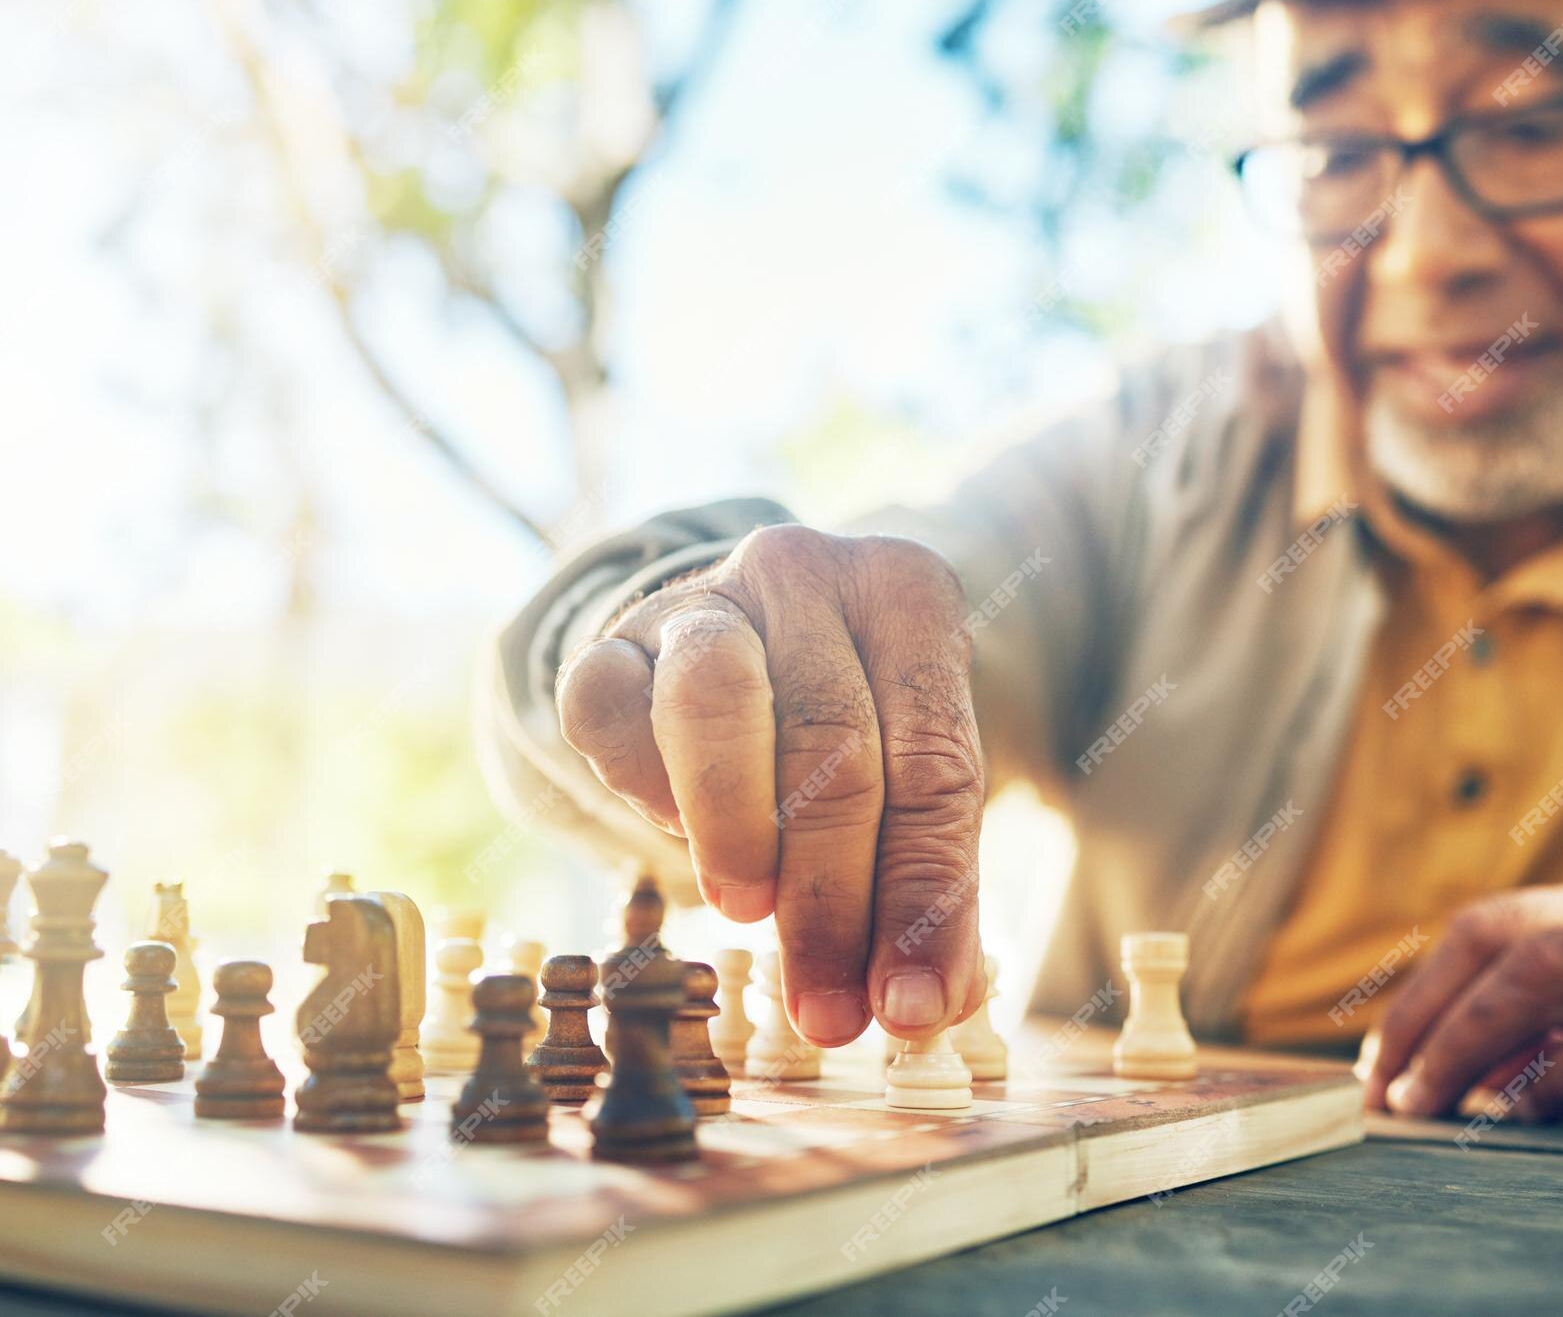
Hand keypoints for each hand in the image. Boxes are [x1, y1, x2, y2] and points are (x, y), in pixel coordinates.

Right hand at [554, 525, 985, 1048]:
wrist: (751, 640)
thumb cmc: (855, 724)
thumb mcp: (914, 777)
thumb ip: (929, 882)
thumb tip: (929, 1006)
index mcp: (908, 592)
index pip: (935, 763)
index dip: (926, 897)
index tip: (913, 1006)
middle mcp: (805, 570)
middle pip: (831, 745)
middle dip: (832, 899)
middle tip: (830, 1010)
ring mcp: (701, 598)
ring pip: (714, 704)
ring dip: (735, 830)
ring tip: (749, 912)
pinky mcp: (612, 639)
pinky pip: (609, 710)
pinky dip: (642, 786)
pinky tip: (678, 836)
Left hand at [1361, 852, 1562, 1121]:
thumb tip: (1489, 1064)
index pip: (1487, 928)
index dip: (1424, 991)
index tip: (1385, 1058)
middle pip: (1495, 937)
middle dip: (1425, 1011)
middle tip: (1386, 1087)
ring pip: (1544, 970)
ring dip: (1470, 1037)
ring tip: (1428, 1101)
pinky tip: (1526, 1108)